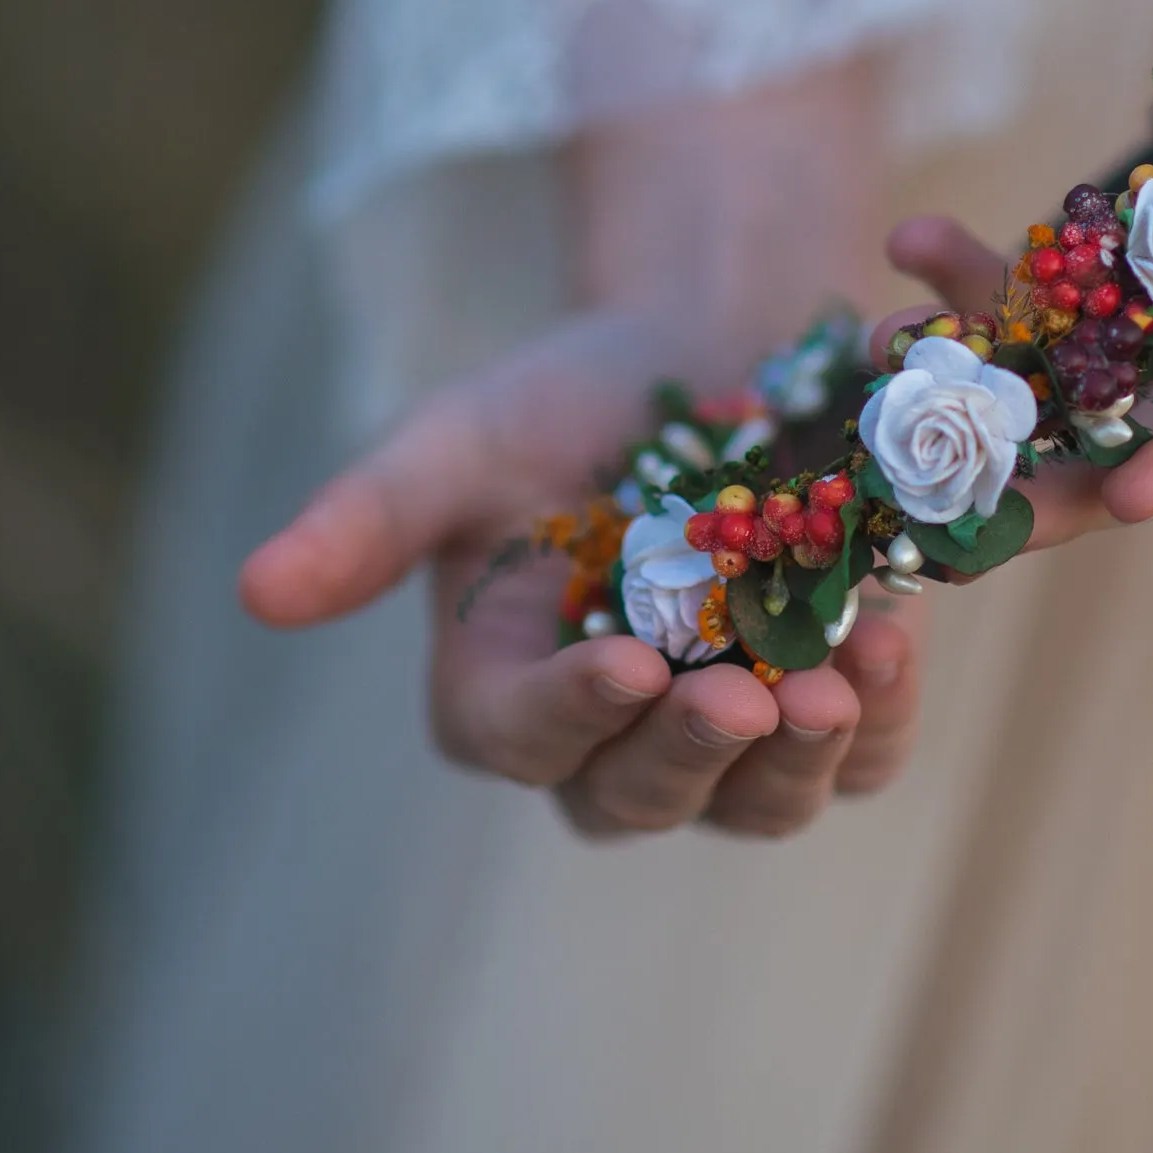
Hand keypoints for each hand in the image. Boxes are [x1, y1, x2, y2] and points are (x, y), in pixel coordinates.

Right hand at [240, 304, 927, 839]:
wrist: (702, 348)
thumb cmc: (557, 405)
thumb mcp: (454, 443)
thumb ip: (367, 519)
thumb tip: (254, 592)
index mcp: (502, 696)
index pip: (523, 739)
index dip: (572, 715)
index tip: (624, 664)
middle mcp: (613, 743)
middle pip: (643, 797)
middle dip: (694, 753)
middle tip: (746, 695)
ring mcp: (731, 736)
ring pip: (762, 803)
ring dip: (800, 760)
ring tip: (842, 683)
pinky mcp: (835, 704)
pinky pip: (864, 756)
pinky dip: (885, 719)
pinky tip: (898, 648)